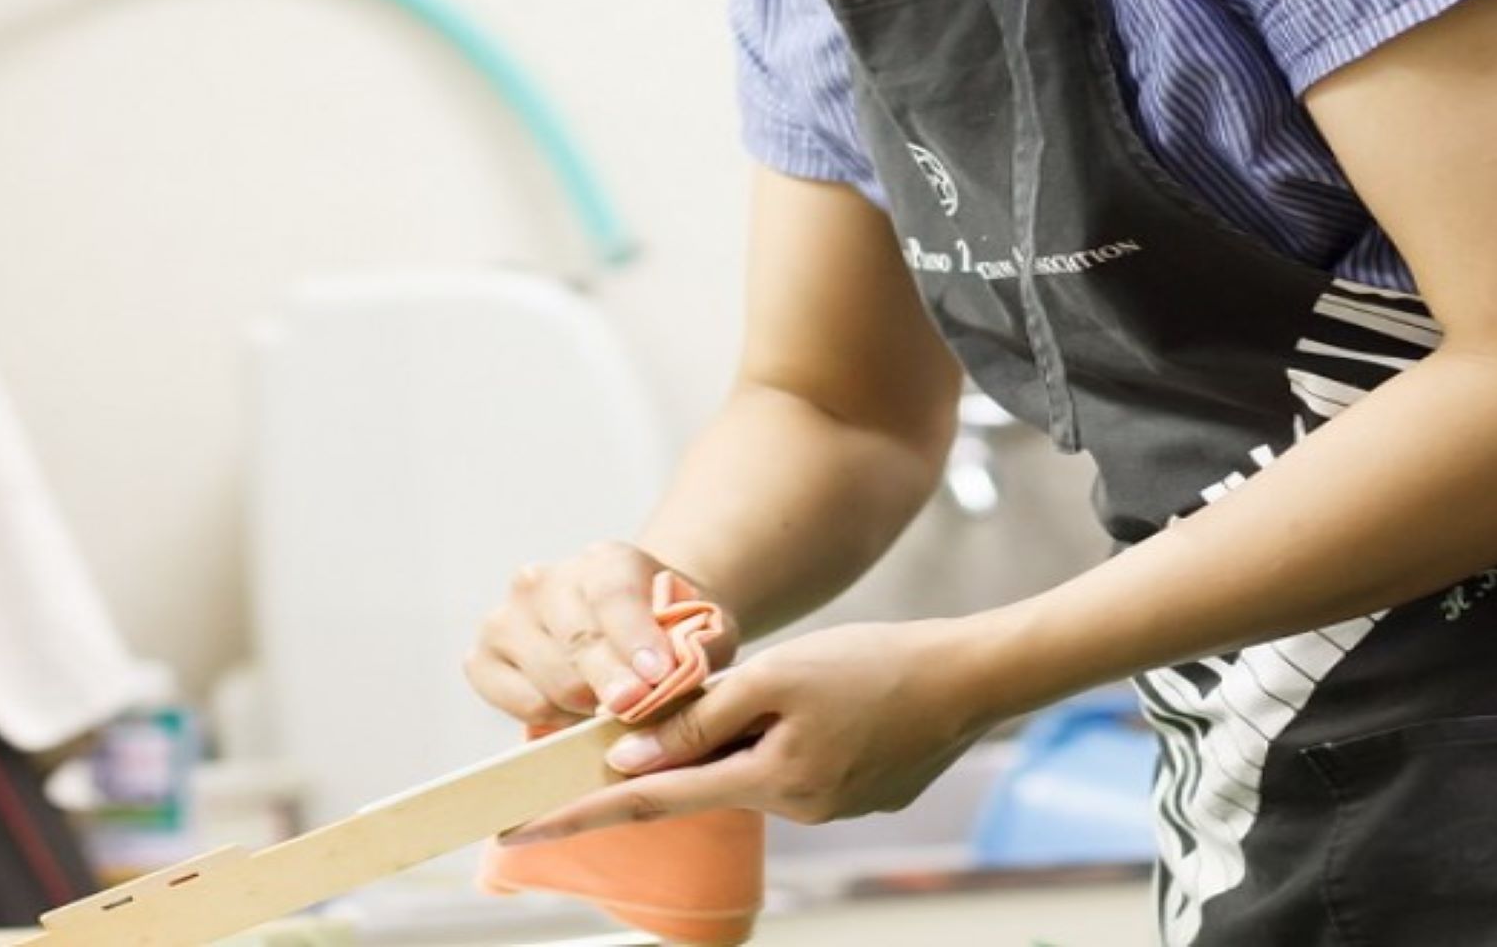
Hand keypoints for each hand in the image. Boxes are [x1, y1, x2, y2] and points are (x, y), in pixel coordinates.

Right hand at [463, 542, 732, 728]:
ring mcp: (506, 618)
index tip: (656, 676)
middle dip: (613, 685)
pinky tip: (581, 712)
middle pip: (578, 643)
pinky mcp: (482, 658)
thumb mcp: (706, 627)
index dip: (633, 638)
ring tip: (616, 708)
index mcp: (605, 561)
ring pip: (549, 681)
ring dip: (589, 707)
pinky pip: (517, 703)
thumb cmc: (670, 630)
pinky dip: (554, 718)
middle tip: (639, 709)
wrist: (631, 629)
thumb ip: (702, 646)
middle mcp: (544, 580)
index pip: (613, 595)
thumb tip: (673, 676)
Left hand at [501, 618, 998, 840]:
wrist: (977, 680)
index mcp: (768, 781)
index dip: (579, 814)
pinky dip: (797, 733)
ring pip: (758, 765)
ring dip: (755, 730)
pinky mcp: (858, 794)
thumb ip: (700, 719)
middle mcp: (794, 808)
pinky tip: (842, 699)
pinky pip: (801, 763)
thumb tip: (628, 757)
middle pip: (709, 777)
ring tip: (819, 679)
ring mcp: (830, 807)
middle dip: (690, 748)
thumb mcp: (778, 678)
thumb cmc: (878, 665)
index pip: (649, 802)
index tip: (520, 831)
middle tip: (704, 701)